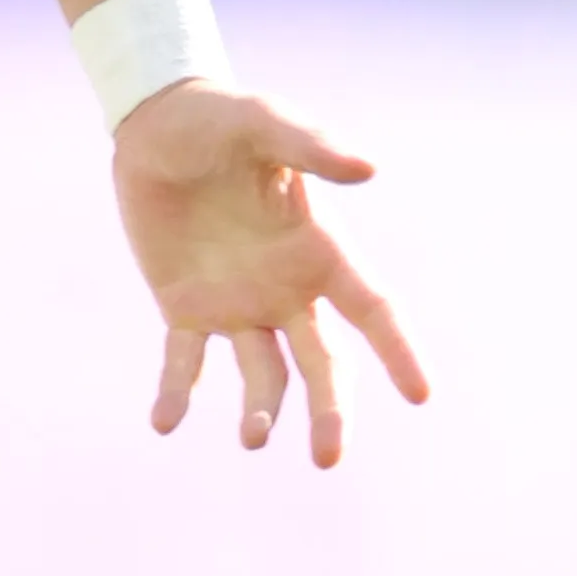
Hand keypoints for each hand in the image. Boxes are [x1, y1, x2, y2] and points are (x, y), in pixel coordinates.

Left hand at [112, 79, 427, 467]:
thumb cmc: (221, 117)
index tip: (419, 394)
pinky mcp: (184, 309)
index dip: (397, 351)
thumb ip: (312, 149)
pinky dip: (176, 394)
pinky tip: (164, 421)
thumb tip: (369, 168)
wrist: (156, 124)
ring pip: (262, 375)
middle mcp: (287, 288)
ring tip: (253, 437)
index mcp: (319, 249)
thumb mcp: (264, 123)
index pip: (371, 308)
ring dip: (260, 411)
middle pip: (322, 364)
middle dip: (330, 412)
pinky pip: (184, 363)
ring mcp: (238, 304)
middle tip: (328, 457)